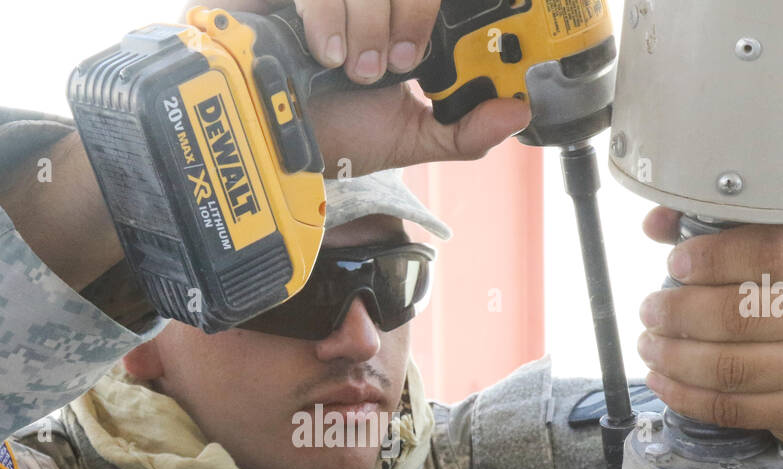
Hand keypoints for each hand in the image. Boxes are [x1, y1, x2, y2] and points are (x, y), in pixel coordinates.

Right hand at [183, 1, 531, 175]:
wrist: (265, 141)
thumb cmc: (332, 135)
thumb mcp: (404, 138)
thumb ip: (463, 131)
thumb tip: (517, 112)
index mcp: (408, 18)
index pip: (443, 2)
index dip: (440, 15)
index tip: (439, 52)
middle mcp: (373, 2)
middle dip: (412, 21)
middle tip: (393, 65)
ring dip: (366, 26)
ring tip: (350, 69)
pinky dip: (328, 19)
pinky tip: (323, 52)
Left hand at [635, 208, 782, 453]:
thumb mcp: (774, 252)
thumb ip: (719, 229)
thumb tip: (657, 221)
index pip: (773, 250)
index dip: (713, 258)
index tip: (674, 265)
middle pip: (742, 315)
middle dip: (679, 314)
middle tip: (649, 312)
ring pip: (733, 368)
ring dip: (675, 359)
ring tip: (649, 346)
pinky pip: (734, 408)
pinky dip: (686, 396)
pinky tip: (663, 380)